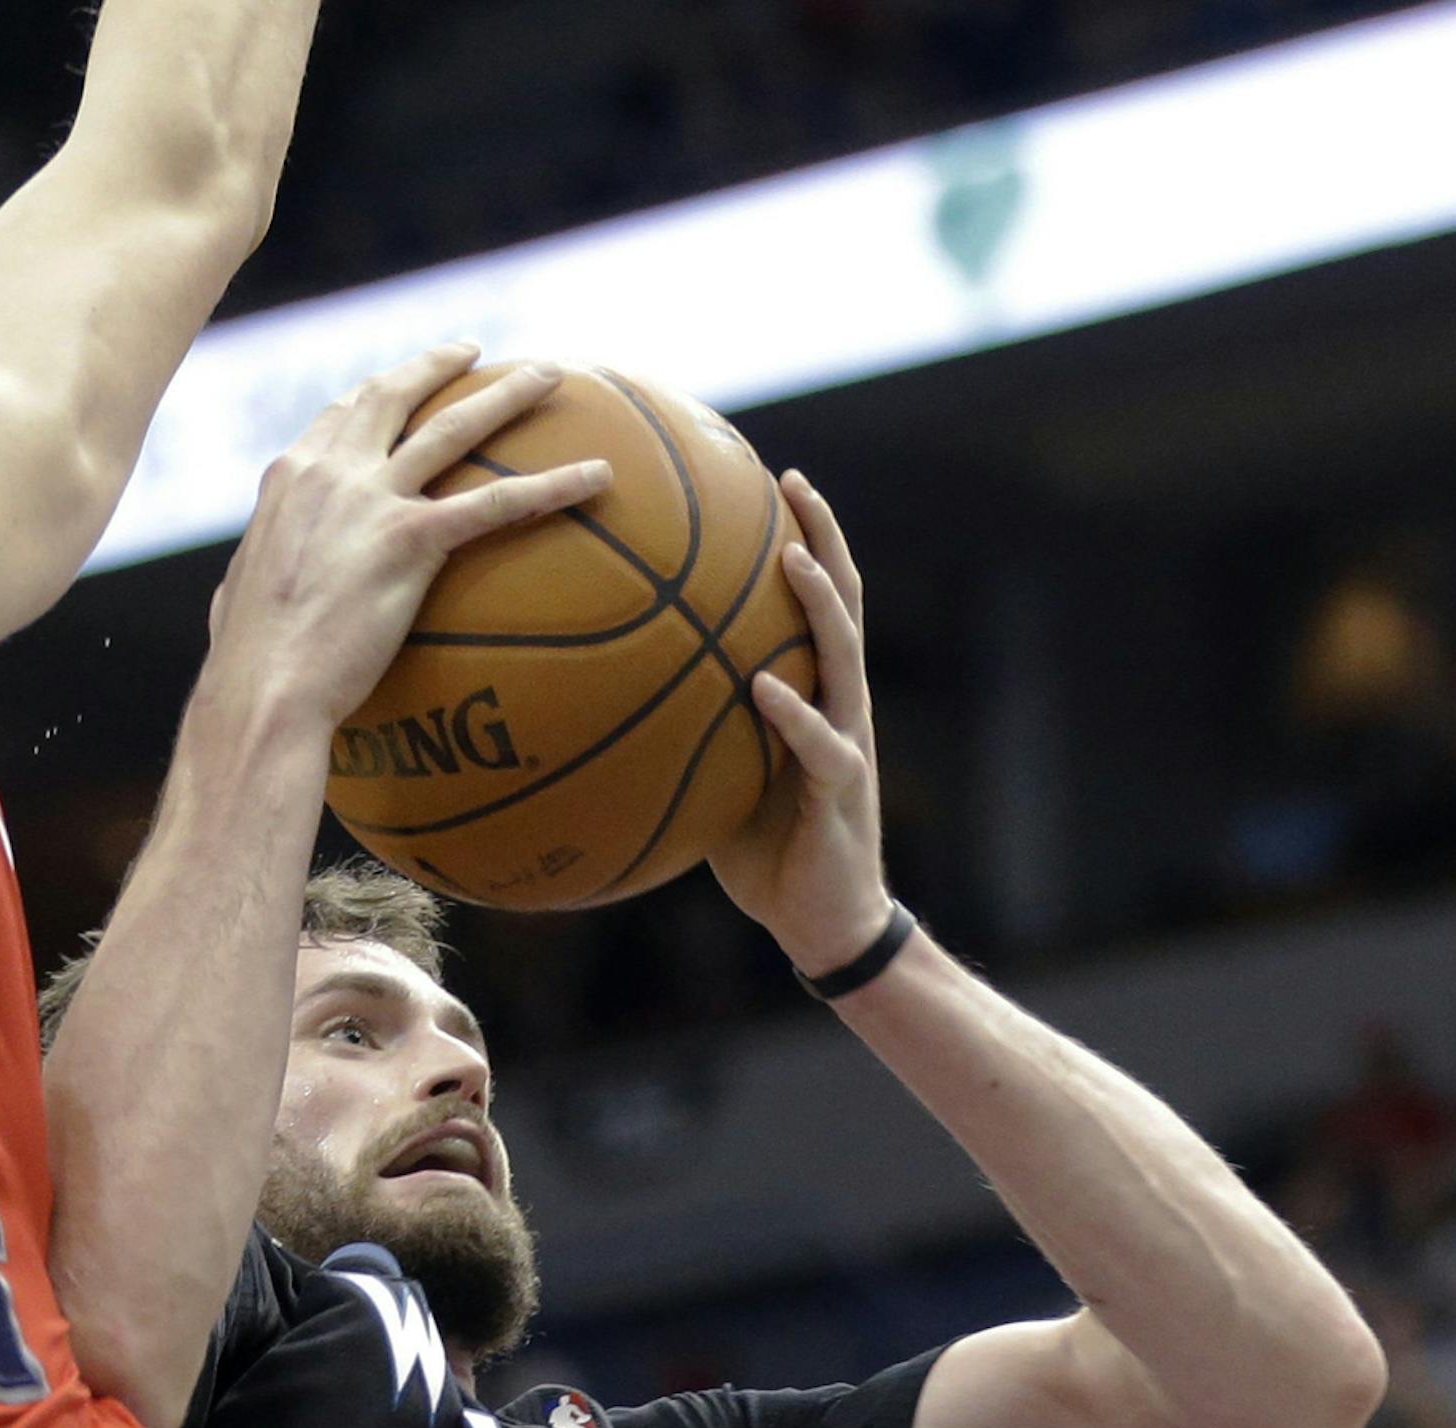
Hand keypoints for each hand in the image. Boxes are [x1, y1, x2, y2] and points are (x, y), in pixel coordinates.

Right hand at [194, 347, 610, 740]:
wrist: (262, 687)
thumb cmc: (247, 666)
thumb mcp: (240, 601)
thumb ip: (262, 577)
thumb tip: (255, 598)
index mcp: (290, 477)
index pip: (339, 417)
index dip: (375, 396)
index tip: (400, 385)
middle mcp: (332, 471)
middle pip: (394, 396)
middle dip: (437, 365)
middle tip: (474, 352)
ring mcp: (372, 499)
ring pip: (454, 427)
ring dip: (507, 395)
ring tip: (547, 375)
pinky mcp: (410, 539)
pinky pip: (499, 503)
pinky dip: (554, 484)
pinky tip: (597, 476)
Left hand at [710, 471, 893, 981]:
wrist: (825, 921)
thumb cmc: (769, 853)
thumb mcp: (721, 779)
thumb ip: (691, 731)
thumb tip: (608, 700)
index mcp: (815, 693)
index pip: (816, 600)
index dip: (800, 537)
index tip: (769, 479)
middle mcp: (840, 703)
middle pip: (844, 600)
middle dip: (822, 536)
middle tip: (792, 482)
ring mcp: (847, 740)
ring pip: (842, 654)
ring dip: (820, 602)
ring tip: (791, 557)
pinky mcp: (842, 789)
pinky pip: (819, 743)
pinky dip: (791, 713)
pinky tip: (763, 687)